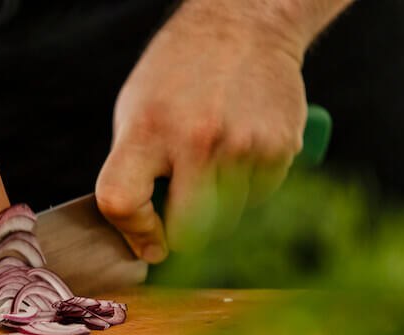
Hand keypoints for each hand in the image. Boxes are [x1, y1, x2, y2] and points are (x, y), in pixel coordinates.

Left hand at [96, 0, 308, 259]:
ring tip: (213, 166)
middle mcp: (196, 141)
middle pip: (188, 232)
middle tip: (182, 213)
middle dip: (183, 233)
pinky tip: (240, 154)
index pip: (122, 202)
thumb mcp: (135, 112)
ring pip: (228, 221)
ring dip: (218, 209)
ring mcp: (243, 147)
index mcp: (147, 131)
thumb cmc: (179, 75)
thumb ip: (132, 171)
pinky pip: (260, 200)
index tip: (147, 240)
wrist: (244, 25)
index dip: (133, 231)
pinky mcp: (281, 149)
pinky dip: (248, 190)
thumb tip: (141, 238)